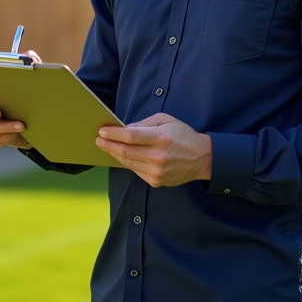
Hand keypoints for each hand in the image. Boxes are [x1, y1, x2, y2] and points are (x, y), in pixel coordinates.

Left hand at [96, 112, 212, 187]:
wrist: (202, 158)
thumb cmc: (183, 135)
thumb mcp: (166, 120)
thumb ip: (144, 124)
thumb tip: (125, 129)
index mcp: (161, 138)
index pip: (130, 136)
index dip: (113, 134)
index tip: (102, 131)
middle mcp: (158, 156)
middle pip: (126, 151)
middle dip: (109, 145)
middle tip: (99, 140)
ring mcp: (157, 171)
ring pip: (128, 162)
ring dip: (115, 154)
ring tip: (107, 147)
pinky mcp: (156, 181)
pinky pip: (136, 170)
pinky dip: (127, 162)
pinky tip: (122, 156)